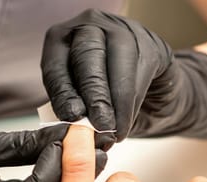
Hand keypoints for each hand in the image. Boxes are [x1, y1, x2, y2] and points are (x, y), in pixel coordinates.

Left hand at [41, 9, 206, 143]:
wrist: (150, 90)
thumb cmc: (105, 96)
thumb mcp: (80, 99)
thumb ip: (74, 107)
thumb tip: (73, 125)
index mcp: (63, 39)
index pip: (56, 64)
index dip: (63, 92)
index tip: (71, 117)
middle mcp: (91, 25)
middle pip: (88, 55)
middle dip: (93, 94)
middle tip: (99, 125)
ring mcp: (122, 30)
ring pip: (118, 63)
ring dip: (116, 102)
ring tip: (114, 131)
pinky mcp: (150, 43)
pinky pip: (141, 71)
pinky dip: (132, 103)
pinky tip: (126, 123)